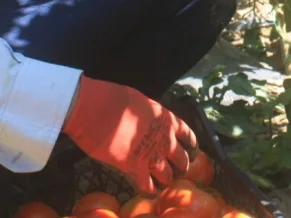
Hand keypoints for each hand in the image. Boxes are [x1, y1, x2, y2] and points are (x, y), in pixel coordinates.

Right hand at [61, 76, 196, 194]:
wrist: (97, 110)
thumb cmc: (114, 99)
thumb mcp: (141, 102)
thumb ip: (148, 116)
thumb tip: (146, 121)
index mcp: (167, 120)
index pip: (187, 134)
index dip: (190, 143)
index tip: (192, 149)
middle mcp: (164, 139)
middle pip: (181, 158)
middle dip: (182, 165)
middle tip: (179, 169)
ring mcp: (152, 155)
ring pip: (167, 174)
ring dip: (167, 178)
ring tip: (166, 181)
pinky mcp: (136, 168)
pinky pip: (147, 185)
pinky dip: (149, 189)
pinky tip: (150, 191)